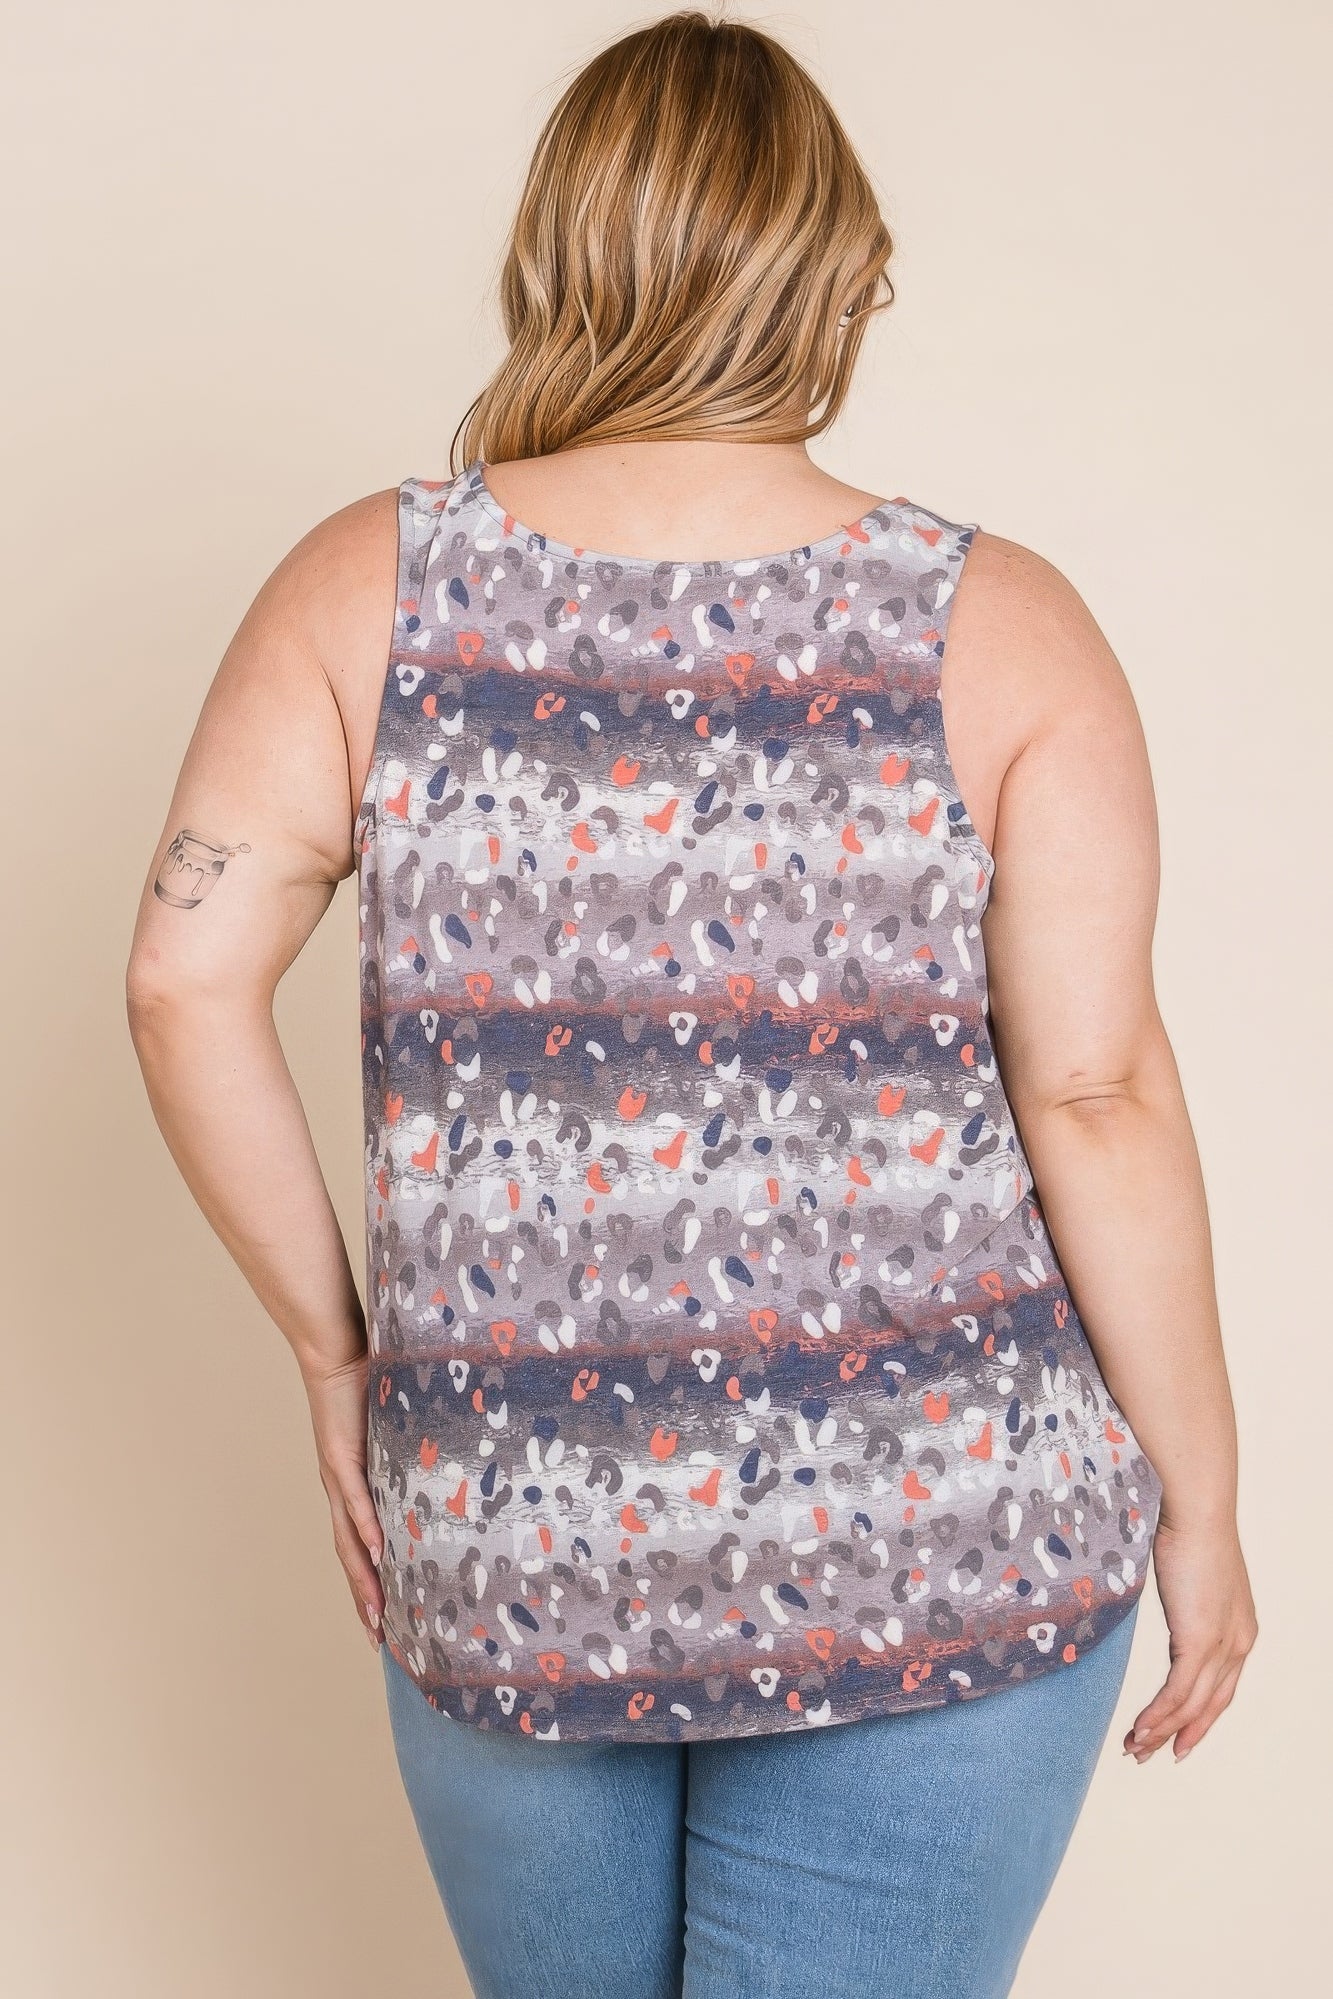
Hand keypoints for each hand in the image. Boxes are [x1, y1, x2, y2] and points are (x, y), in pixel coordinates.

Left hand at [302, 1350, 385, 1651]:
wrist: (334, 1354)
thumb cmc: (363, 1389)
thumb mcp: (389, 1435)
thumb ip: (404, 1458)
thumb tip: (437, 1476)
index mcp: (350, 1492)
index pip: (358, 1551)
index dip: (367, 1590)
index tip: (383, 1626)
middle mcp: (340, 1493)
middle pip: (350, 1559)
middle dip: (365, 1602)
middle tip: (381, 1641)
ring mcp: (338, 1477)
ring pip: (350, 1540)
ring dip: (363, 1579)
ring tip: (378, 1613)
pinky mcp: (341, 1455)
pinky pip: (356, 1498)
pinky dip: (365, 1527)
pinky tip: (376, 1551)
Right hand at [1124, 1514, 1256, 1762]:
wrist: (1196, 1509)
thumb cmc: (1189, 1527)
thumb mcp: (1192, 1575)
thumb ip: (1186, 1600)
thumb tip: (1168, 1601)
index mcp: (1241, 1629)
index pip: (1222, 1687)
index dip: (1199, 1717)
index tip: (1176, 1736)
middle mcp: (1238, 1644)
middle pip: (1210, 1706)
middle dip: (1181, 1734)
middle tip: (1152, 1754)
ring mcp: (1222, 1646)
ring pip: (1192, 1706)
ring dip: (1161, 1731)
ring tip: (1135, 1749)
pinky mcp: (1200, 1642)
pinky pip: (1178, 1693)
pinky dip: (1158, 1716)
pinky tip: (1139, 1729)